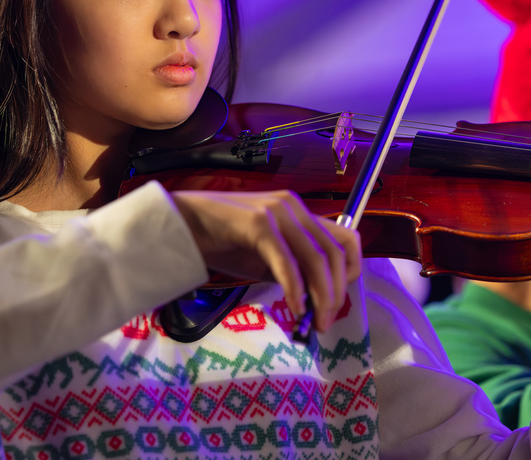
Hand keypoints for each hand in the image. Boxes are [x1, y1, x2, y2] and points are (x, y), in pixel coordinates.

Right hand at [171, 190, 361, 331]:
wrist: (180, 225)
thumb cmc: (222, 241)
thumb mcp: (266, 256)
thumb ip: (293, 268)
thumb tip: (317, 300)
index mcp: (299, 212)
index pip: (346, 239)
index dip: (350, 273)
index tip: (337, 301)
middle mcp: (293, 207)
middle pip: (336, 253)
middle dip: (336, 293)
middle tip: (326, 322)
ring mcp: (277, 212)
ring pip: (317, 258)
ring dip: (322, 295)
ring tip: (315, 322)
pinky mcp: (259, 223)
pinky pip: (288, 262)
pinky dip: (295, 289)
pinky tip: (294, 308)